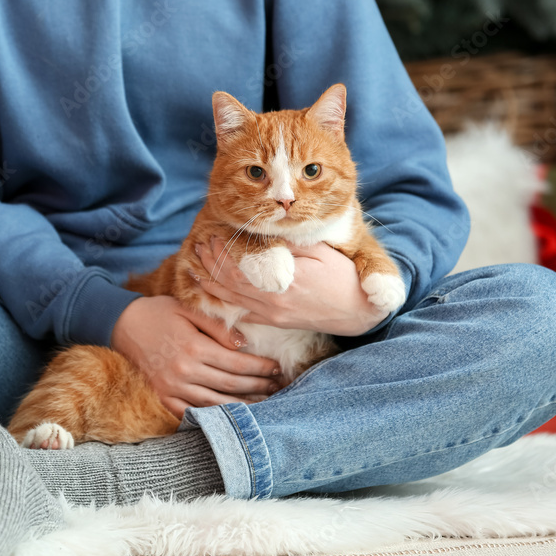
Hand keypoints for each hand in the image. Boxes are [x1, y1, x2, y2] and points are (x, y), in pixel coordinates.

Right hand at [110, 295, 281, 418]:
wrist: (120, 324)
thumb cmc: (157, 313)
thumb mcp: (187, 310)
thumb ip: (217, 327)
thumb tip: (243, 344)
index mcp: (194, 347)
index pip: (237, 362)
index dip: (261, 367)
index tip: (277, 368)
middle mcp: (184, 371)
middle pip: (231, 385)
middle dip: (259, 387)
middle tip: (278, 387)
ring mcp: (172, 388)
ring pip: (215, 404)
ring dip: (243, 406)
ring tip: (263, 405)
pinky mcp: (162, 398)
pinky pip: (191, 414)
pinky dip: (212, 417)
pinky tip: (229, 418)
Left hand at [195, 236, 389, 335]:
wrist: (359, 311)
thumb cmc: (343, 277)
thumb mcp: (320, 252)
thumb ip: (290, 245)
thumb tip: (263, 232)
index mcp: (284, 281)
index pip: (241, 267)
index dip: (222, 253)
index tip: (213, 236)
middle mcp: (274, 302)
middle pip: (230, 284)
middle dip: (211, 265)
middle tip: (199, 247)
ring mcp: (274, 315)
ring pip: (233, 301)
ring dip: (212, 283)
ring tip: (197, 267)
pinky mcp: (277, 323)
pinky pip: (244, 315)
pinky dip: (225, 305)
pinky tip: (214, 294)